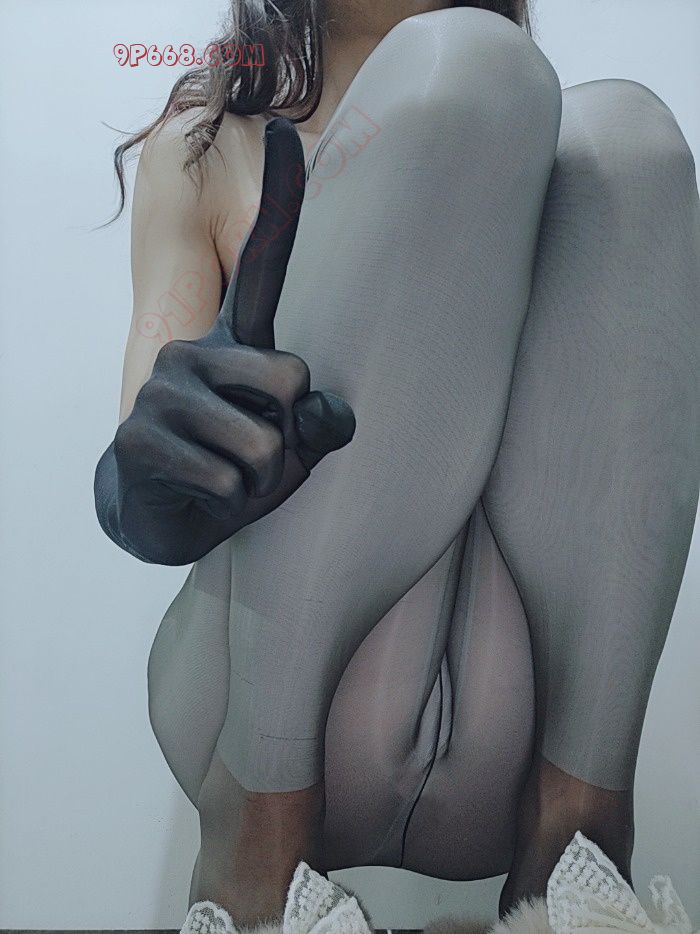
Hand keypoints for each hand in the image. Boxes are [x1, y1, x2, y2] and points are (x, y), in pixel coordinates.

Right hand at [105, 118, 355, 564]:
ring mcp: (162, 388)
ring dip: (262, 477)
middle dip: (289, 434)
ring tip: (232, 474)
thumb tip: (325, 411)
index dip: (279, 197)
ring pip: (262, 441)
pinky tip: (205, 492)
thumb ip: (321, 421)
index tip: (287, 131)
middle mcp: (192, 347)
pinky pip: (228, 478)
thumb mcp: (294, 445)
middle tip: (259, 451)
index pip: (262, 262)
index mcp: (234, 336)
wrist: (167, 513)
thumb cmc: (238, 469)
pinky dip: (232, 500)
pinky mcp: (139, 435)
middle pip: (291, 378)